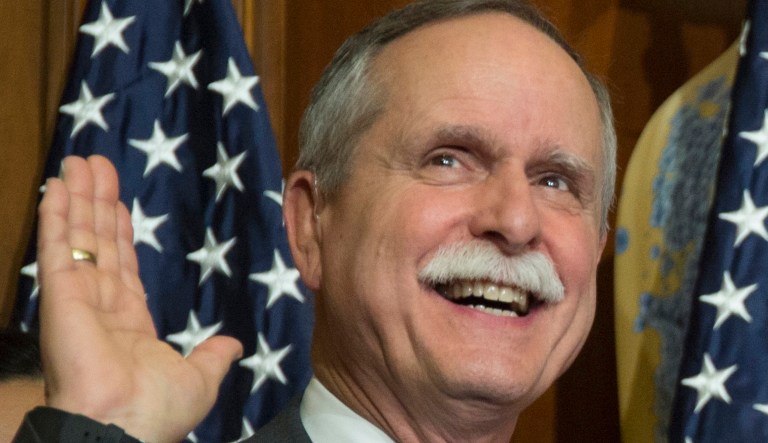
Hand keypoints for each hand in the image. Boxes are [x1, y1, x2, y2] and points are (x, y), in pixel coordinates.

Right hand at [37, 155, 242, 441]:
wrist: (125, 424)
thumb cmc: (157, 411)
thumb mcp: (199, 380)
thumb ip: (213, 357)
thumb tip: (232, 345)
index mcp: (130, 324)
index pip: (124, 266)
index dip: (121, 234)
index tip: (120, 205)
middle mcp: (100, 305)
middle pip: (99, 242)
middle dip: (98, 204)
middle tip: (97, 166)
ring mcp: (77, 296)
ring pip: (78, 236)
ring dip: (78, 197)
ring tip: (80, 161)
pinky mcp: (59, 293)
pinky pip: (56, 246)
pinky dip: (55, 214)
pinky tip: (58, 185)